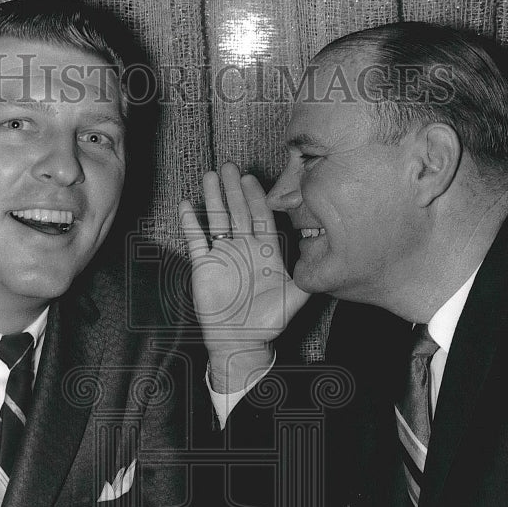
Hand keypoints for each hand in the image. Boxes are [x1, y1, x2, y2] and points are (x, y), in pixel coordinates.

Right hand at [179, 163, 309, 391]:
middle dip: (234, 189)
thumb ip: (306, 281)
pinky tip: (186, 205)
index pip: (261, 217)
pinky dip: (190, 223)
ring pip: (217, 219)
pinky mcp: (204, 265)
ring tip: (210, 176)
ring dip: (213, 198)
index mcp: (264, 251)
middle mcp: (243, 247)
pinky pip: (195, 240)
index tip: (252, 179)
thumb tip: (321, 263)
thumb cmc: (268, 322)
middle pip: (238, 211)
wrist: (240, 340)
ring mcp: (223, 254)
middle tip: (230, 166)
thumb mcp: (293, 300)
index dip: (257, 197)